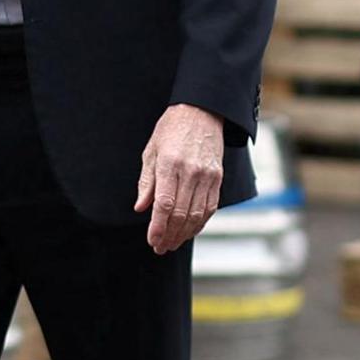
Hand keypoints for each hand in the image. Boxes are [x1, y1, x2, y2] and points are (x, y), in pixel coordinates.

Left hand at [133, 103, 225, 254]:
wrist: (202, 112)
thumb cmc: (172, 129)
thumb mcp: (151, 151)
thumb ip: (146, 181)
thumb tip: (141, 207)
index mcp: (170, 164)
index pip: (164, 204)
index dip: (158, 227)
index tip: (152, 241)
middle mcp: (191, 172)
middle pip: (181, 213)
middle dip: (169, 234)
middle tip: (160, 247)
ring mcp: (207, 175)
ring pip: (197, 214)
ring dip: (184, 233)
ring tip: (173, 243)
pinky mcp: (218, 177)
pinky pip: (210, 207)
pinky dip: (200, 223)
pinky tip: (190, 231)